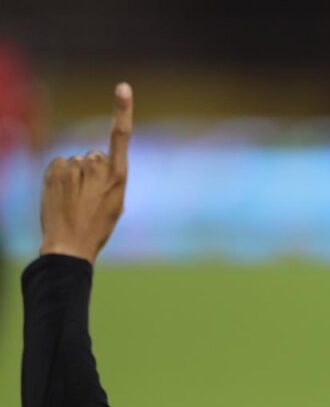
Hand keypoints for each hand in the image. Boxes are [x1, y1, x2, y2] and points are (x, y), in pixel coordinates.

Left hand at [40, 83, 132, 263]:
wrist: (69, 244)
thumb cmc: (97, 228)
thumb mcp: (115, 204)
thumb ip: (110, 178)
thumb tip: (93, 158)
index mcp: (119, 176)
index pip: (121, 135)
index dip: (122, 110)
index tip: (123, 87)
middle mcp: (97, 167)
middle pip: (95, 156)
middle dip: (93, 170)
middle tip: (91, 197)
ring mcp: (74, 167)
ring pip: (77, 162)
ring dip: (76, 176)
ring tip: (75, 200)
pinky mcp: (54, 170)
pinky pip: (60, 164)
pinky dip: (60, 176)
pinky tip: (62, 195)